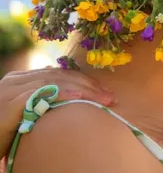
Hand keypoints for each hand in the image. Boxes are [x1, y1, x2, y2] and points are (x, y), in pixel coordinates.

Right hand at [0, 68, 114, 157]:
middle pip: (60, 75)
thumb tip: (67, 99)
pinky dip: (65, 94)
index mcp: (19, 80)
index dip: (83, 81)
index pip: (58, 73)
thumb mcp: (25, 114)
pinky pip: (43, 94)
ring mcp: (11, 90)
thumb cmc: (3, 132)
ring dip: (84, 89)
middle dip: (89, 85)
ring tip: (103, 99)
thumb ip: (42, 102)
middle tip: (110, 97)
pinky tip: (82, 100)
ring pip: (55, 82)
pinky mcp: (10, 103)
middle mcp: (15, 81)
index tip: (104, 91)